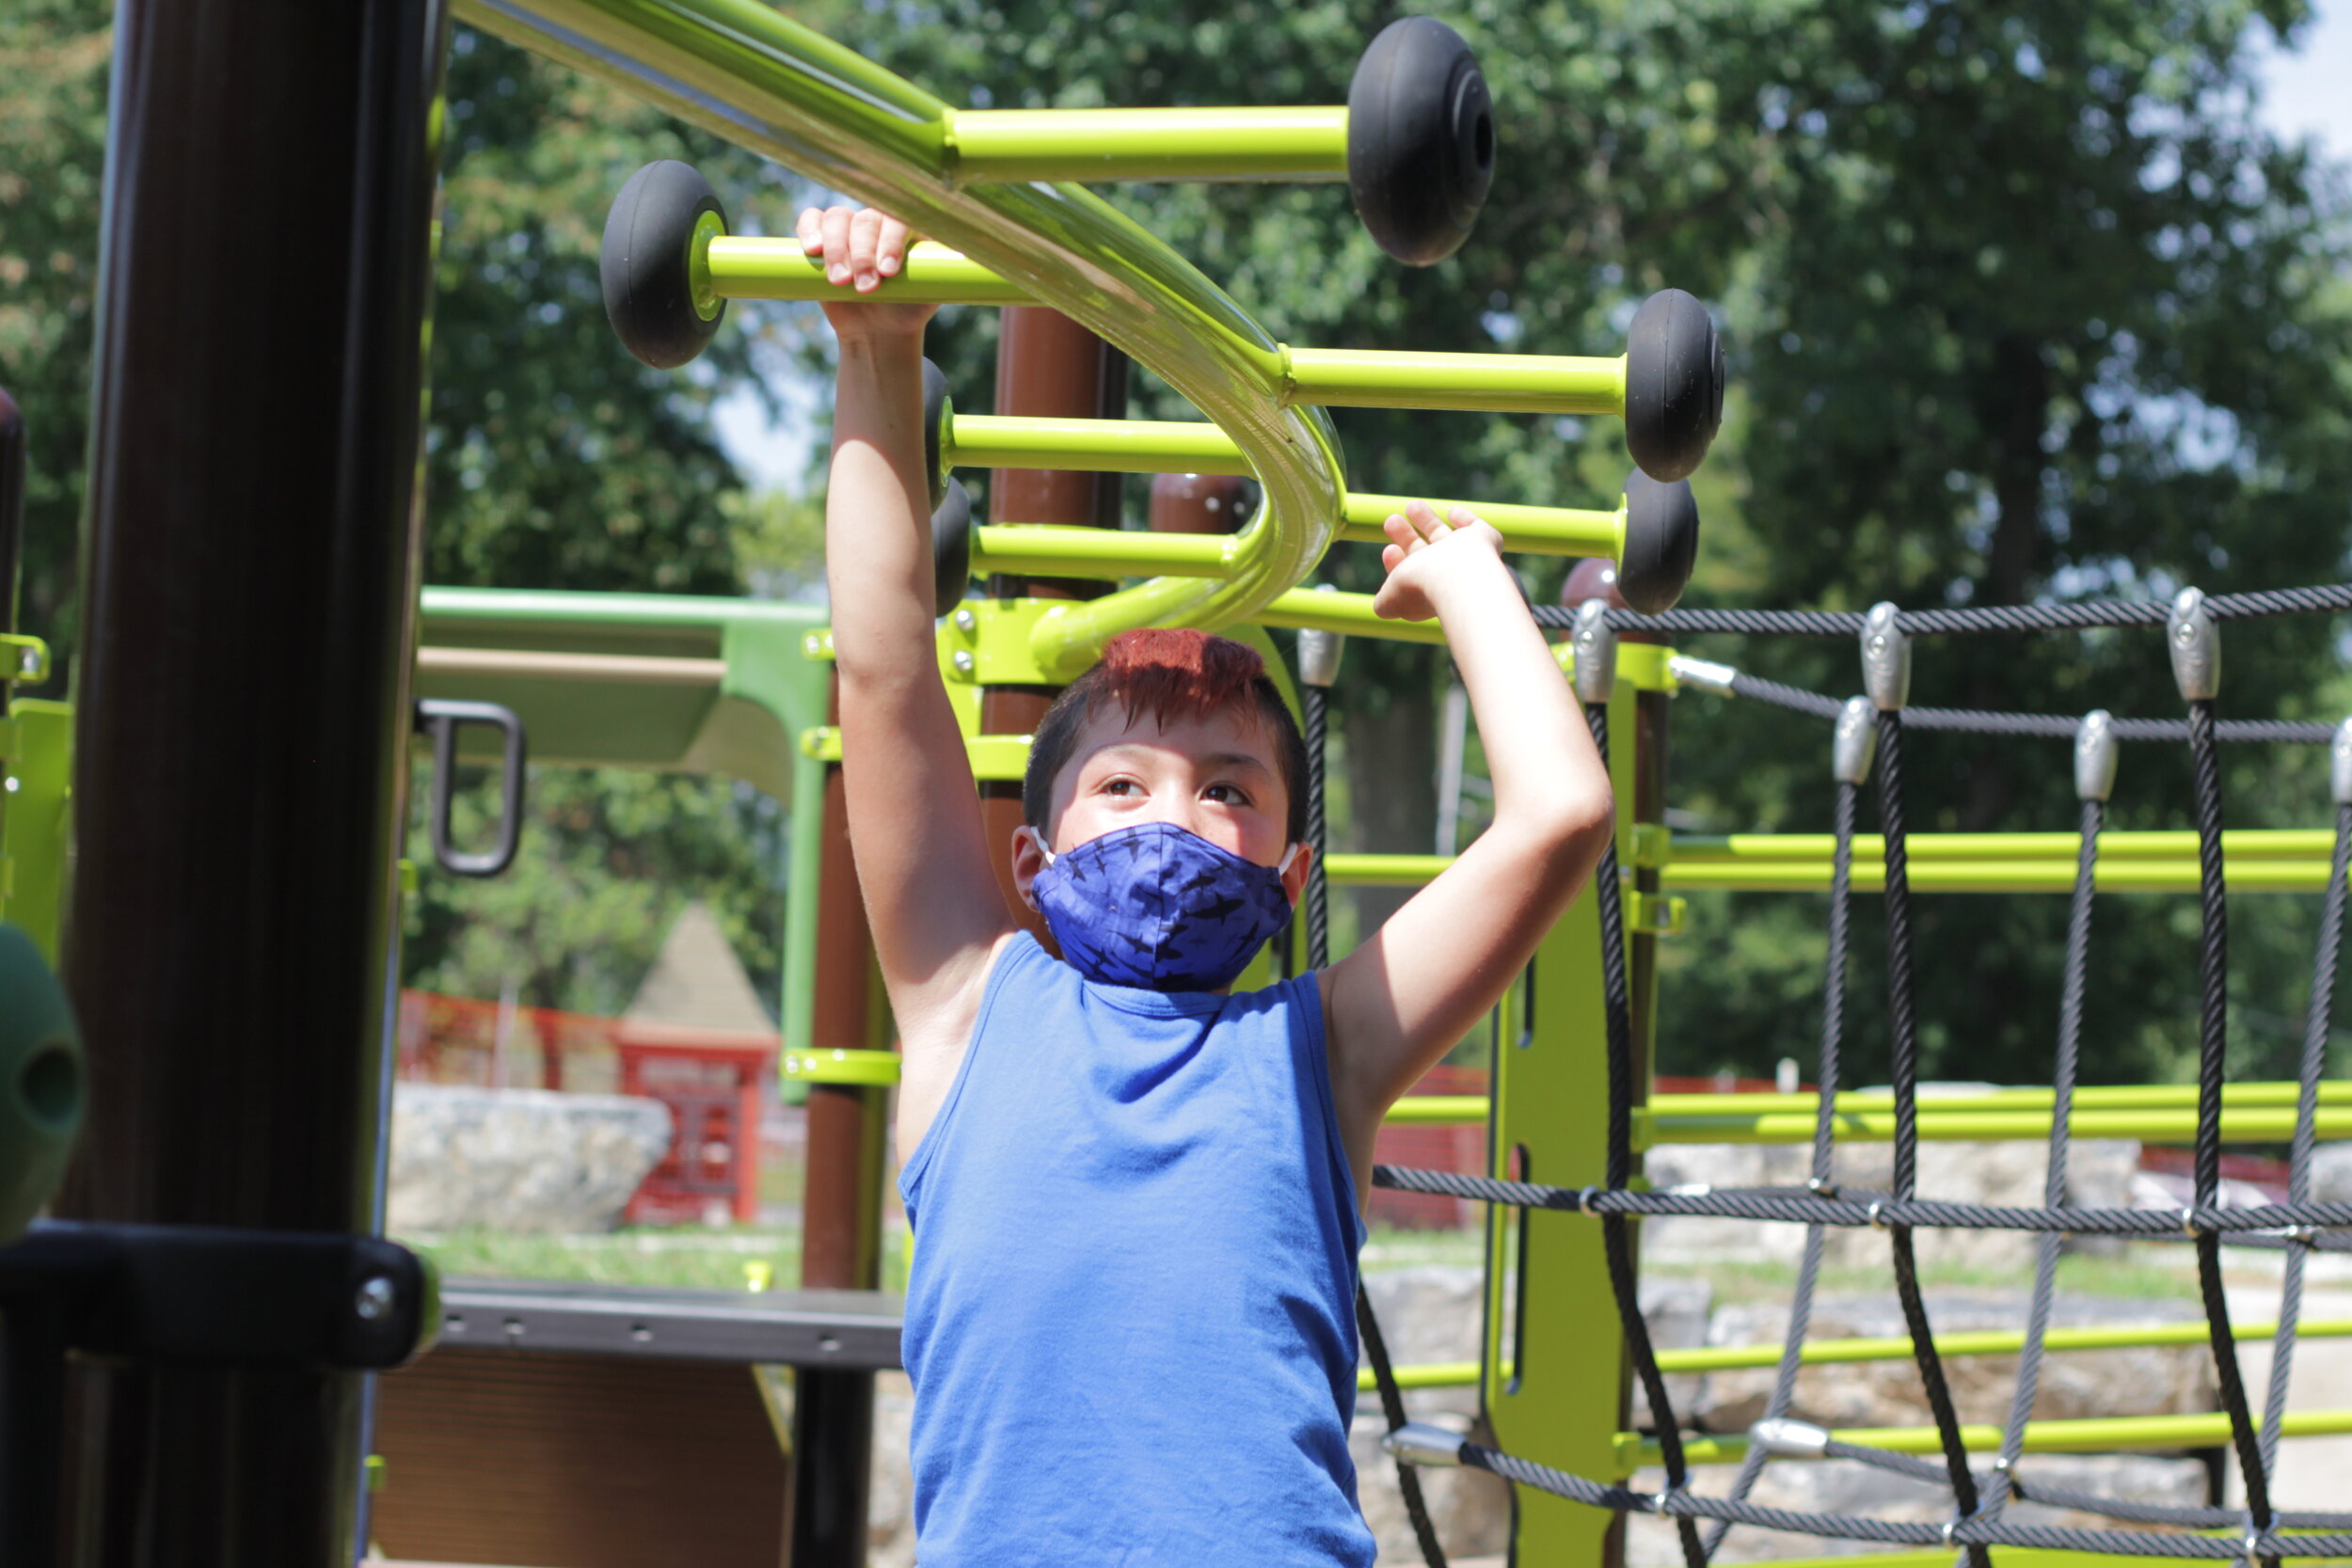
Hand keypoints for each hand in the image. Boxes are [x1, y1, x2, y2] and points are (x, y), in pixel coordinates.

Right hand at [795, 203, 936, 337]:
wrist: (879, 329)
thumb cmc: (910, 307)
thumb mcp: (934, 290)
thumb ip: (948, 270)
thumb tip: (973, 255)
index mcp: (909, 225)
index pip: (900, 218)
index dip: (892, 241)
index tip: (890, 272)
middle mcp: (879, 220)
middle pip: (866, 220)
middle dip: (864, 255)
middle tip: (866, 289)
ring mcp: (850, 226)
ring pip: (838, 219)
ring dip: (838, 251)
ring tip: (841, 283)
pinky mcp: (823, 236)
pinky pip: (812, 220)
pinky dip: (809, 230)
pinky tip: (813, 251)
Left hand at [1372, 501, 1505, 621]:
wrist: (1458, 579)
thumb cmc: (1423, 590)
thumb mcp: (1392, 599)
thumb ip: (1384, 604)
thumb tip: (1381, 607)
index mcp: (1430, 592)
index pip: (1411, 575)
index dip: (1397, 562)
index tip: (1389, 549)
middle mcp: (1450, 576)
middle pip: (1427, 553)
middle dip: (1406, 537)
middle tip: (1391, 520)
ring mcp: (1470, 559)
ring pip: (1447, 537)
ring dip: (1428, 521)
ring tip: (1412, 506)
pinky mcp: (1486, 540)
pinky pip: (1477, 529)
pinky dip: (1465, 520)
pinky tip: (1454, 512)